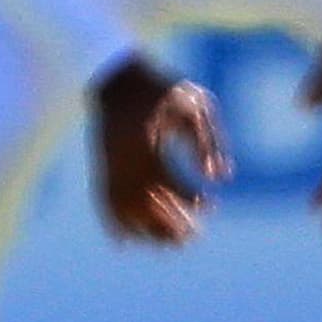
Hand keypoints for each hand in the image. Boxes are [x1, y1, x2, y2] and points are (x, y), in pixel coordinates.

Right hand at [91, 55, 229, 245]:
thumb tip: (219, 178)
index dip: (191, 200)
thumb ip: (208, 140)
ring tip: (168, 244)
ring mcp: (110, 166)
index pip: (169, 184)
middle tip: (193, 237)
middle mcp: (124, 160)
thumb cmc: (161, 89)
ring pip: (123, 210)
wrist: (114, 77)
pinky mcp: (101, 167)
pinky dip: (112, 225)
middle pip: (145, 205)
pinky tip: (123, 244)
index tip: (209, 202)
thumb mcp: (193, 104)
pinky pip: (103, 203)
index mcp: (148, 143)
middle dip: (170, 226)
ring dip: (145, 231)